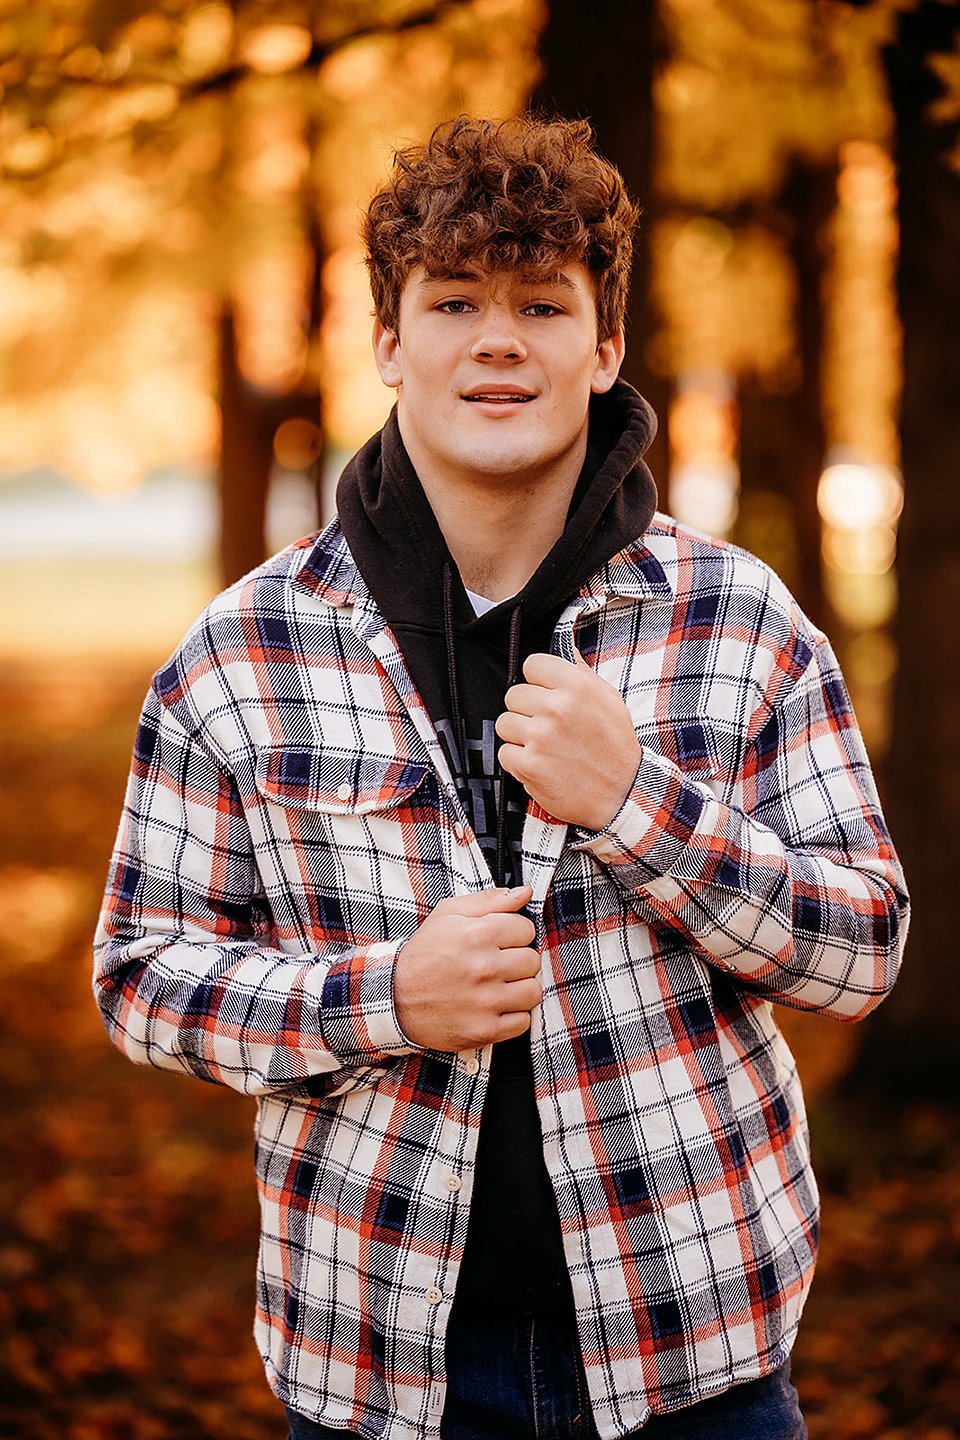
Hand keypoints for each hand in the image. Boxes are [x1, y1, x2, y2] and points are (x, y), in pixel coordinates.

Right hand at [393, 885, 540, 1050]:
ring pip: (533, 991)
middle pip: (532, 960)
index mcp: (477, 934)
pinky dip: (512, 1016)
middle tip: (498, 965)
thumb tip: (525, 893)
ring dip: (519, 989)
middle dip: (518, 960)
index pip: (527, 929)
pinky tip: (494, 1007)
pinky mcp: (485, 1030)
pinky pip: (523, 1021)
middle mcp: (484, 968)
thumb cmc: (424, 954)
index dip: (515, 933)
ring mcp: (486, 1001)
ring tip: (498, 986)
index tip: (501, 941)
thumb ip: (489, 900)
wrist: (395, 999)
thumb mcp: (448, 915)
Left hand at [495, 649, 640, 829]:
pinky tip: (540, 764)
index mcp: (577, 686)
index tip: (545, 694)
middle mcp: (557, 708)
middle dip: (526, 710)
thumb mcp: (610, 700)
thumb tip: (566, 650)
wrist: (622, 794)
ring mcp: (540, 737)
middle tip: (546, 726)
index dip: (537, 681)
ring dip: (519, 735)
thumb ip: (582, 674)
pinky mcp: (529, 765)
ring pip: (504, 723)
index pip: (532, 665)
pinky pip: (504, 753)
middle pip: (513, 695)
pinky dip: (518, 761)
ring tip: (543, 746)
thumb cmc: (615, 747)